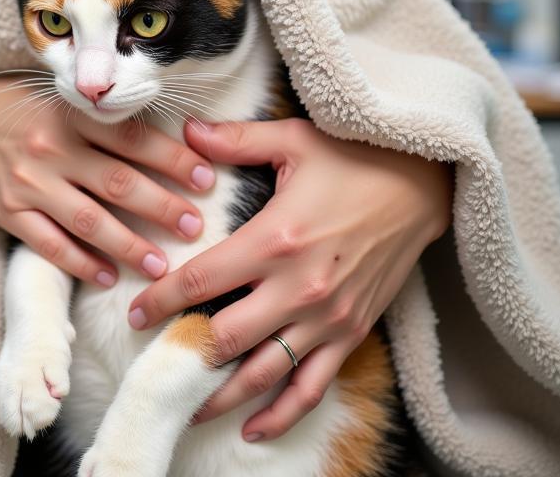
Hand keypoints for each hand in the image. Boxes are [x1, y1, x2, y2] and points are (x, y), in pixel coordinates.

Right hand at [0, 76, 218, 286]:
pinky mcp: (8, 212)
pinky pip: (50, 244)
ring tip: (161, 265)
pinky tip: (106, 276)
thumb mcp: (55, 98)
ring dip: (129, 245)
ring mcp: (28, 183)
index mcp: (69, 113)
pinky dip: (80, 263)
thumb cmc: (16, 110)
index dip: (172, 159)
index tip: (205, 177)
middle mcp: (51, 147)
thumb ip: (99, 116)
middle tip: (195, 226)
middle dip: (161, 207)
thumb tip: (166, 138)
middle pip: (117, 182)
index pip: (132, 137)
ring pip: (88, 220)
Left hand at [126, 117, 452, 440]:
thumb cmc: (355, 157)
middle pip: (226, 338)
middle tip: (152, 363)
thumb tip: (187, 129)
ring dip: (223, 396)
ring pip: (264, 373)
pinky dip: (282, 413)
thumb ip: (235, 139)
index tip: (135, 313)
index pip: (202, 281)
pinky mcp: (351, 333)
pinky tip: (253, 429)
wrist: (423, 185)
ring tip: (187, 409)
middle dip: (184, 354)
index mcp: (274, 240)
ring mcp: (327, 318)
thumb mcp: (292, 139)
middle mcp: (298, 288)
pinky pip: (312, 386)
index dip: (161, 301)